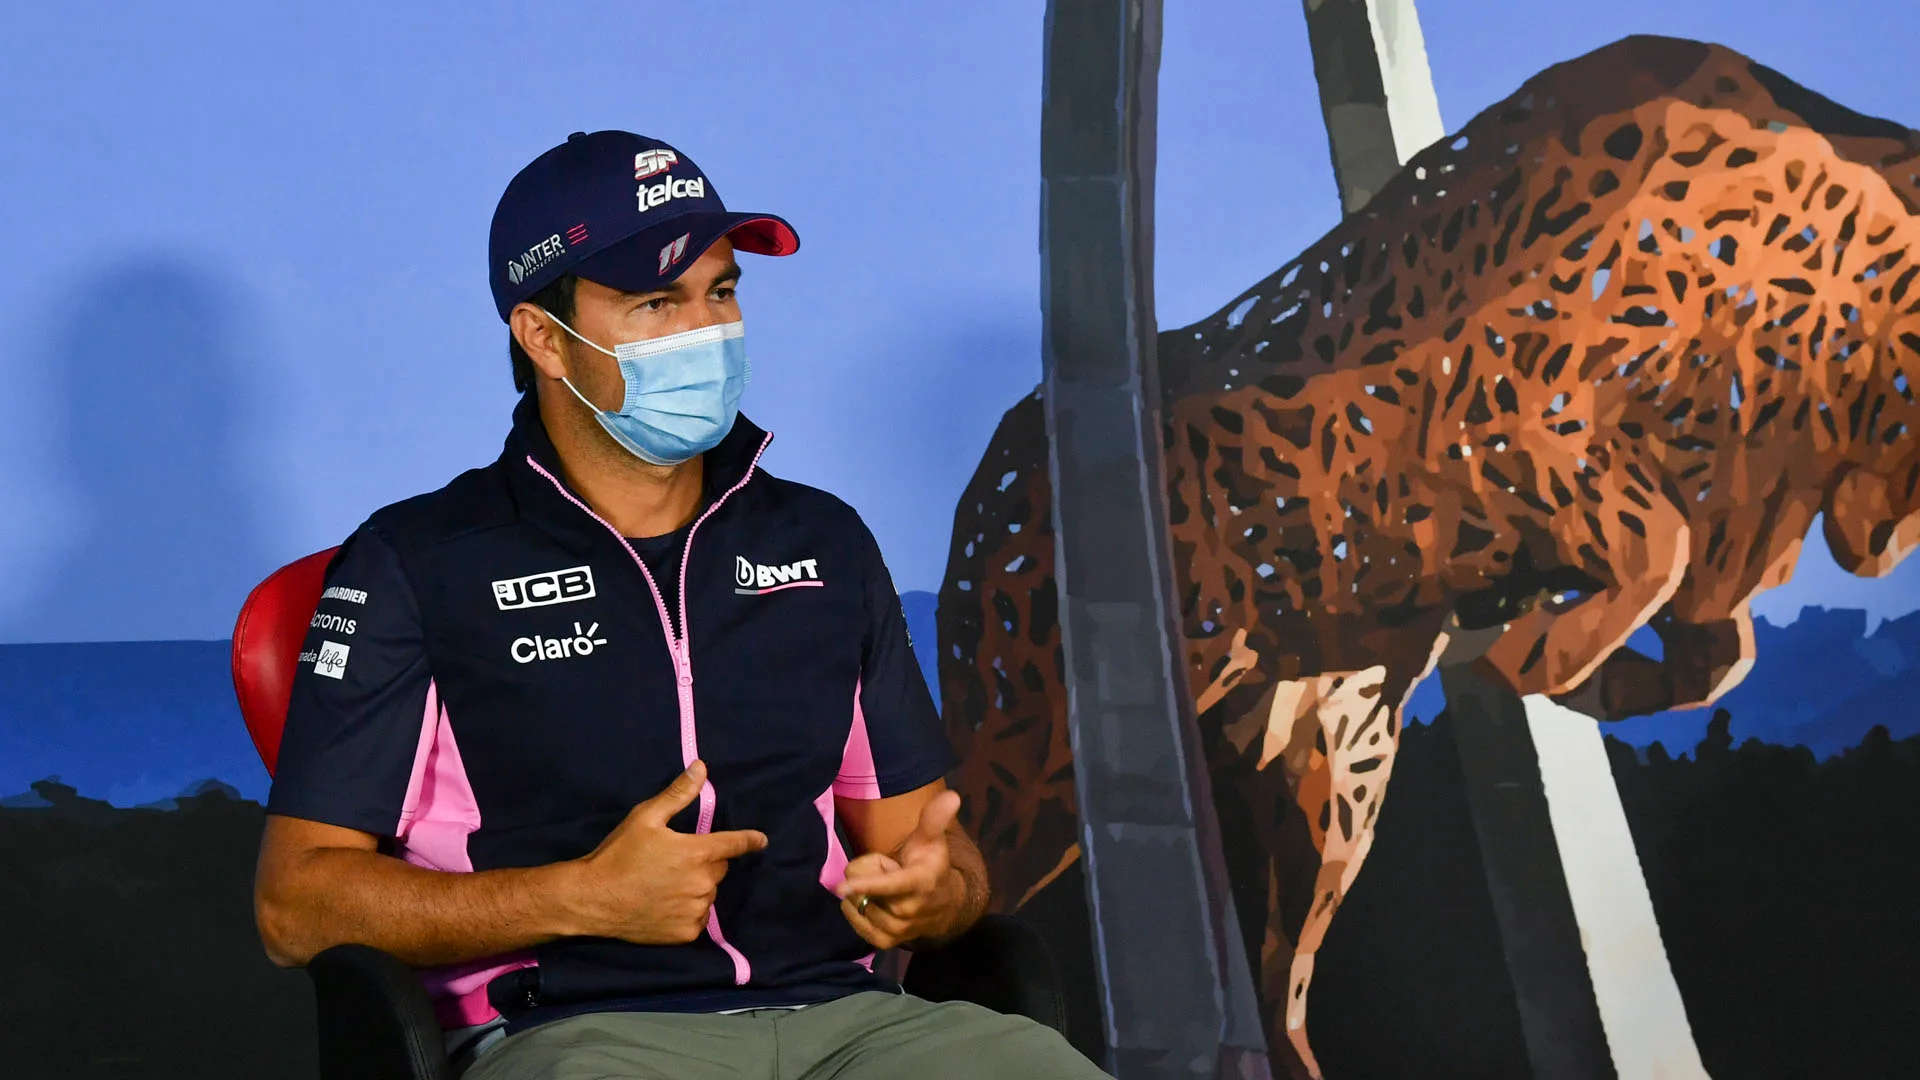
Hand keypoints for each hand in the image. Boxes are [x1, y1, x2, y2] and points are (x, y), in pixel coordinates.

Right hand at [566, 761, 767, 945]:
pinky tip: (665, 906)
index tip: (761, 840)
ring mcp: (695, 910)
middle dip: (705, 863)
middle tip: (675, 862)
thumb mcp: (645, 817)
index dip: (750, 840)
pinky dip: (688, 911)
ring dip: (697, 888)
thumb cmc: (619, 854)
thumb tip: (702, 768)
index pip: (735, 844)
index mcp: (697, 853)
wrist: (593, 899)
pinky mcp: (686, 933)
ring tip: (665, 885)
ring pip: (708, 894)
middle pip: (719, 869)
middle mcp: (703, 883)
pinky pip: (698, 917)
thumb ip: (678, 794)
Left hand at [834, 790, 964, 948]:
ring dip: (864, 893)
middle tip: (890, 871)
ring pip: (857, 903)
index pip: (888, 884)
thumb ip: (934, 819)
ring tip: (886, 890)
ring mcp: (897, 930)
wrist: (943, 908)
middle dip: (869, 873)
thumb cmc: (930, 867)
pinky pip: (854, 919)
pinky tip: (875, 903)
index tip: (841, 886)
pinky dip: (857, 907)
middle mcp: (909, 911)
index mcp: (920, 883)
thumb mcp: (932, 841)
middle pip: (862, 887)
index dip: (866, 883)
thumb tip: (952, 796)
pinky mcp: (885, 942)